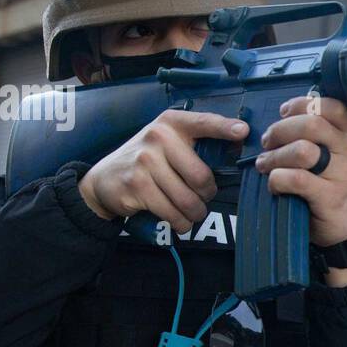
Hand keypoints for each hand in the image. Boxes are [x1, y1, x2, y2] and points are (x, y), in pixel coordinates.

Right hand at [79, 110, 245, 230]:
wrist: (104, 180)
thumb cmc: (146, 161)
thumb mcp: (167, 142)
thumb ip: (195, 143)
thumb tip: (237, 145)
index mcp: (171, 123)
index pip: (203, 123)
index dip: (225, 128)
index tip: (243, 131)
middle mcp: (158, 137)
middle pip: (202, 176)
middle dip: (208, 194)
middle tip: (203, 196)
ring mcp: (145, 161)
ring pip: (189, 200)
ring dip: (195, 213)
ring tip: (191, 212)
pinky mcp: (137, 185)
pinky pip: (172, 213)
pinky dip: (180, 223)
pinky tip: (178, 220)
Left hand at [255, 95, 346, 285]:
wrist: (343, 227)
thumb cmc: (327, 185)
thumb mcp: (329, 155)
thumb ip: (313, 135)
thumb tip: (282, 116)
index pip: (330, 105)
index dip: (301, 104)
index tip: (283, 113)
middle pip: (311, 124)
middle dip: (280, 131)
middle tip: (267, 143)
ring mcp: (343, 174)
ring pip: (302, 150)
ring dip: (275, 157)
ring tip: (265, 166)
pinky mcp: (330, 197)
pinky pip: (296, 179)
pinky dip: (277, 179)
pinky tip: (274, 185)